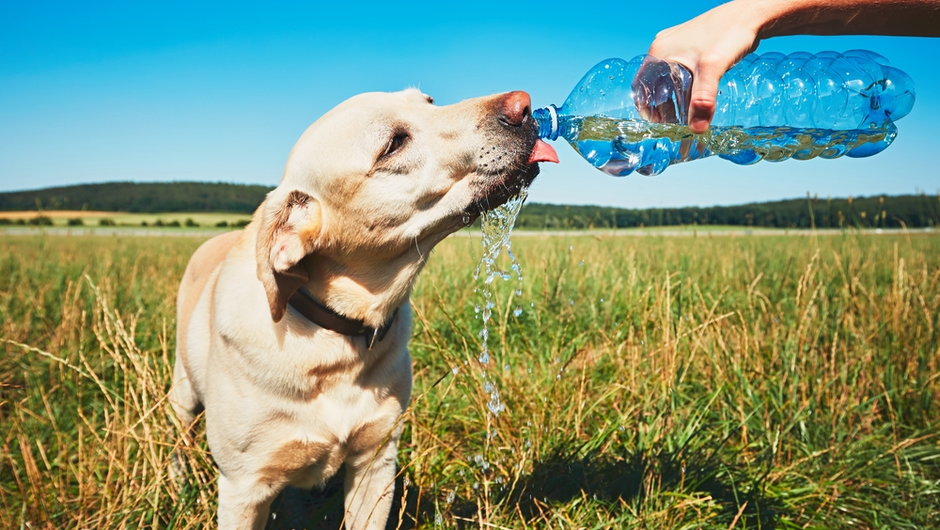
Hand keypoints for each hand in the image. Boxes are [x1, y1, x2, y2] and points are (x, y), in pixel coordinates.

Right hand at [645, 1, 762, 132]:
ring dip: (674, 98)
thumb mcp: (713, 69)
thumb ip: (703, 99)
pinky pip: (680, 72)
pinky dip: (684, 88)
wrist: (751, 14)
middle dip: (662, 106)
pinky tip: (696, 96)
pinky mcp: (690, 47)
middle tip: (675, 124)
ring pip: (668, 79)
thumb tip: (697, 130)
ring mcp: (676, 46)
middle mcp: (664, 48)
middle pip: (654, 85)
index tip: (658, 125)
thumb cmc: (729, 33)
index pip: (641, 87)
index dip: (646, 108)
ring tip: (686, 115)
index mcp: (659, 52)